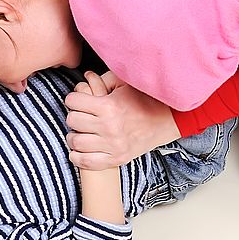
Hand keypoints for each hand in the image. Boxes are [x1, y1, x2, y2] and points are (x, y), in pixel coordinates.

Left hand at [65, 71, 180, 169]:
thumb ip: (103, 79)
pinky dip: (78, 157)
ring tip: (80, 132)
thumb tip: (86, 77)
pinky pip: (86, 162)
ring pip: (76, 142)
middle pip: (72, 121)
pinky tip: (80, 150)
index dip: (73, 99)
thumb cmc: (144, 99)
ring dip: (74, 136)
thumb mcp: (124, 83)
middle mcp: (109, 127)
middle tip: (80, 115)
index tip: (78, 101)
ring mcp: (112, 145)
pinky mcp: (117, 159)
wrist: (166, 120)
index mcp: (108, 106)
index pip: (73, 101)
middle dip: (74, 116)